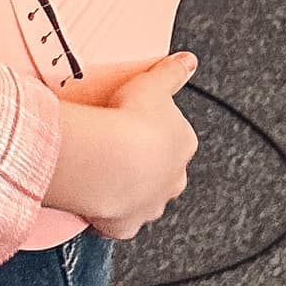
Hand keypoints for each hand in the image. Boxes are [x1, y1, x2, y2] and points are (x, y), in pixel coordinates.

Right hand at [43, 53, 200, 240]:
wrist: (110, 158)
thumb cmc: (132, 119)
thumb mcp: (154, 83)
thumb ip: (172, 72)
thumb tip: (189, 61)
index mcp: (183, 144)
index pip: (177, 139)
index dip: (156, 133)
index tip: (138, 126)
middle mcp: (173, 179)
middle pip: (165, 173)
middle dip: (149, 167)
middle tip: (123, 152)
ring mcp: (150, 204)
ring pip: (145, 200)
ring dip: (130, 191)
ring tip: (107, 176)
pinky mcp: (126, 225)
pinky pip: (119, 224)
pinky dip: (110, 217)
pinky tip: (97, 205)